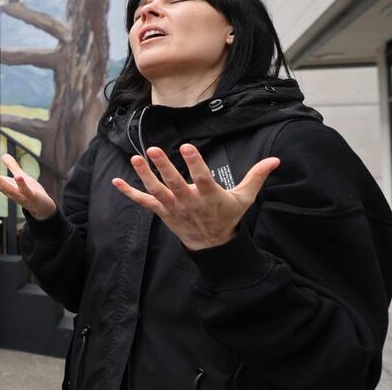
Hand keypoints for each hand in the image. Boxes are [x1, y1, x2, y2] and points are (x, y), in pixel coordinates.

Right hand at [0, 154, 56, 219]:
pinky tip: (18, 176)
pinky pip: (25, 191)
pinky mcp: (31, 197)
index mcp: (7, 186)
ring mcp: (20, 196)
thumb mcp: (21, 177)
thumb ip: (13, 167)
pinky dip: (21, 184)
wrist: (43, 209)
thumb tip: (3, 154)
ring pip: (7, 188)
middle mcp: (10, 192)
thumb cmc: (30, 192)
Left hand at [111, 144, 279, 250]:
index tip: (186, 146)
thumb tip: (276, 160)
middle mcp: (189, 202)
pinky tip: (116, 182)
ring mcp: (173, 208)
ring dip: (144, 175)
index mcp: (209, 196)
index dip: (194, 163)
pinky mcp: (162, 211)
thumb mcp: (244, 198)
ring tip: (134, 158)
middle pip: (174, 184)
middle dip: (163, 167)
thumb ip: (256, 176)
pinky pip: (143, 202)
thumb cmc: (227, 216)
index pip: (201, 177)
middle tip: (153, 149)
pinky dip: (129, 193)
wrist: (212, 245)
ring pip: (156, 191)